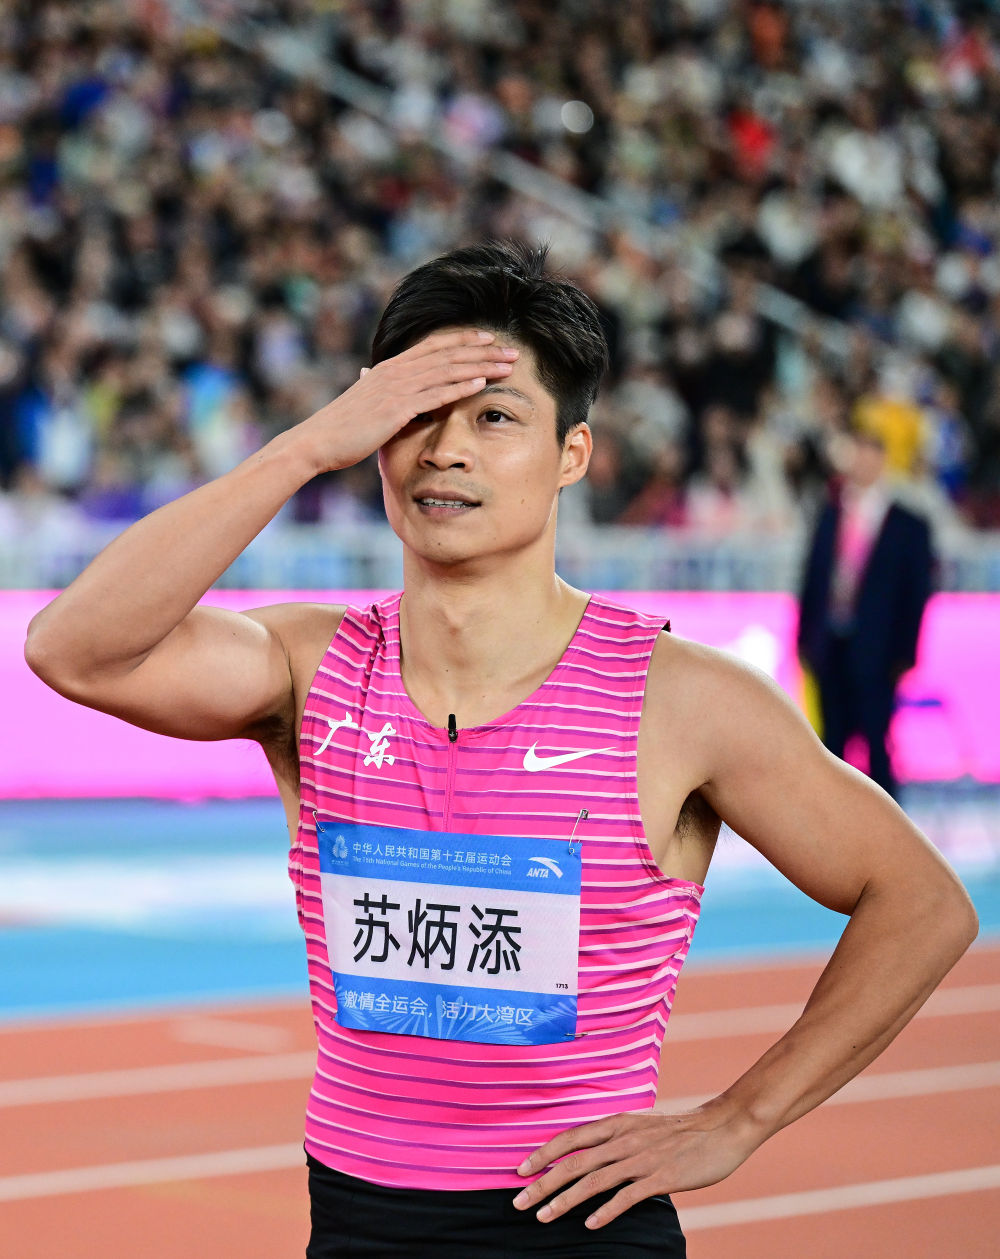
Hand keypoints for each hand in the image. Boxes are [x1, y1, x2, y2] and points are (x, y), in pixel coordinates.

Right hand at [300, 329, 517, 472]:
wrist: (317, 441)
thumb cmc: (338, 427)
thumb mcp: (357, 400)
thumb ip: (368, 384)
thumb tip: (366, 372)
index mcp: (389, 368)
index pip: (433, 347)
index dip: (463, 341)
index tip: (489, 340)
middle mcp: (395, 372)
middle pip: (447, 355)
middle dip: (482, 352)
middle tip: (511, 351)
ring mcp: (396, 389)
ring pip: (447, 371)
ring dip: (480, 367)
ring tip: (507, 365)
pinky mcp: (396, 409)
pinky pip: (434, 395)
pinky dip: (459, 387)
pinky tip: (480, 384)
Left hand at [511, 1104, 757, 1229]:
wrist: (723, 1126)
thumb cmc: (682, 1130)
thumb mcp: (642, 1126)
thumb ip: (617, 1138)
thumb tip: (591, 1153)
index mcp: (617, 1124)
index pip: (571, 1138)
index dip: (543, 1154)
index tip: (521, 1171)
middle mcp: (623, 1139)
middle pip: (574, 1161)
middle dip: (543, 1182)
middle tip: (519, 1201)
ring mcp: (641, 1157)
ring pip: (594, 1180)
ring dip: (565, 1199)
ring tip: (543, 1217)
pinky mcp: (661, 1176)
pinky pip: (628, 1195)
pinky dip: (606, 1210)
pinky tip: (590, 1224)